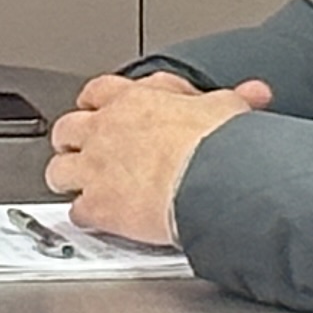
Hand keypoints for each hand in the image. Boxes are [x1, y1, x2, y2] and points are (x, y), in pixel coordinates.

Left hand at [44, 70, 274, 245]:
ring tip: (78, 186)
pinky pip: (77, 212)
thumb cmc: (218, 144)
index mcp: (132, 102)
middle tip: (81, 150)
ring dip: (67, 178)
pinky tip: (97, 220)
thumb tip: (253, 93)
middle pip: (66, 129)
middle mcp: (104, 130)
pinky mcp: (99, 205)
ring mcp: (95, 168)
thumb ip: (230, 100)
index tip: (97, 109)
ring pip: (59, 170)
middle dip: (71, 141)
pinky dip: (85, 217)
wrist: (212, 180)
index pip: (98, 92)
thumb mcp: (227, 108)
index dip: (95, 103)